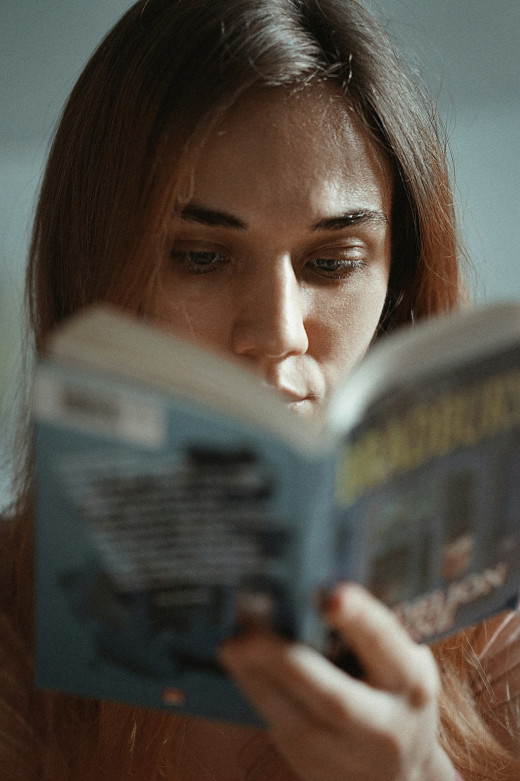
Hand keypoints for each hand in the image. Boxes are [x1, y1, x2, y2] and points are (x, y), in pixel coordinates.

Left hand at [219, 583, 455, 780]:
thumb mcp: (402, 660)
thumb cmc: (394, 692)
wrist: (396, 773)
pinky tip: (234, 661)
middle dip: (287, 662)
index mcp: (411, 683)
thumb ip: (371, 629)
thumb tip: (318, 575)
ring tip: (229, 643)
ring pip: (293, 716)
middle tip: (249, 631)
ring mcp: (344, 752)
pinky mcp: (310, 762)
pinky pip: (275, 721)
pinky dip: (252, 687)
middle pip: (333, 697)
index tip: (331, 595)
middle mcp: (383, 725)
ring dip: (256, 676)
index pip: (385, 646)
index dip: (359, 620)